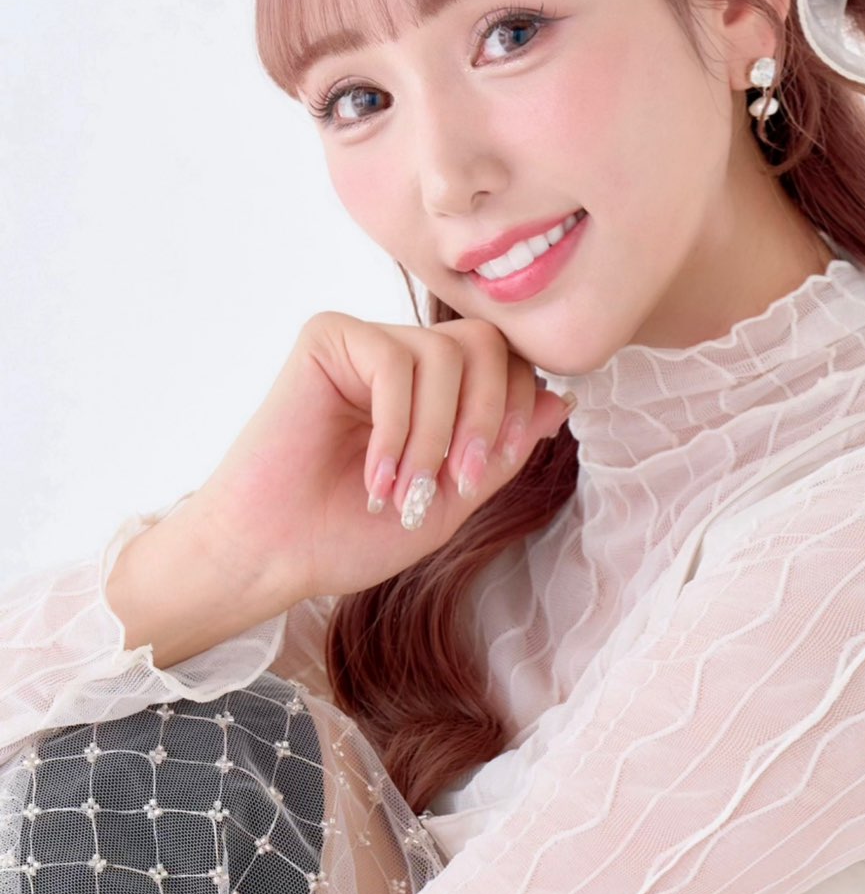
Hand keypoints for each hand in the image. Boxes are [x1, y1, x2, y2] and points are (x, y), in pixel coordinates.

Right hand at [192, 312, 575, 603]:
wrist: (272, 556)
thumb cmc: (350, 533)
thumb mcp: (451, 500)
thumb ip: (502, 450)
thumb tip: (562, 399)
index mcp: (439, 389)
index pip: (508, 361)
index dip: (514, 410)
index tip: (482, 472)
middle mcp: (406, 355)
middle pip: (486, 342)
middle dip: (485, 414)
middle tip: (459, 479)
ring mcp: (367, 342)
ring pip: (444, 352)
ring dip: (434, 434)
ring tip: (403, 490)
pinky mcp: (327, 337)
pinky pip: (393, 360)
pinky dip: (395, 427)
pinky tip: (374, 475)